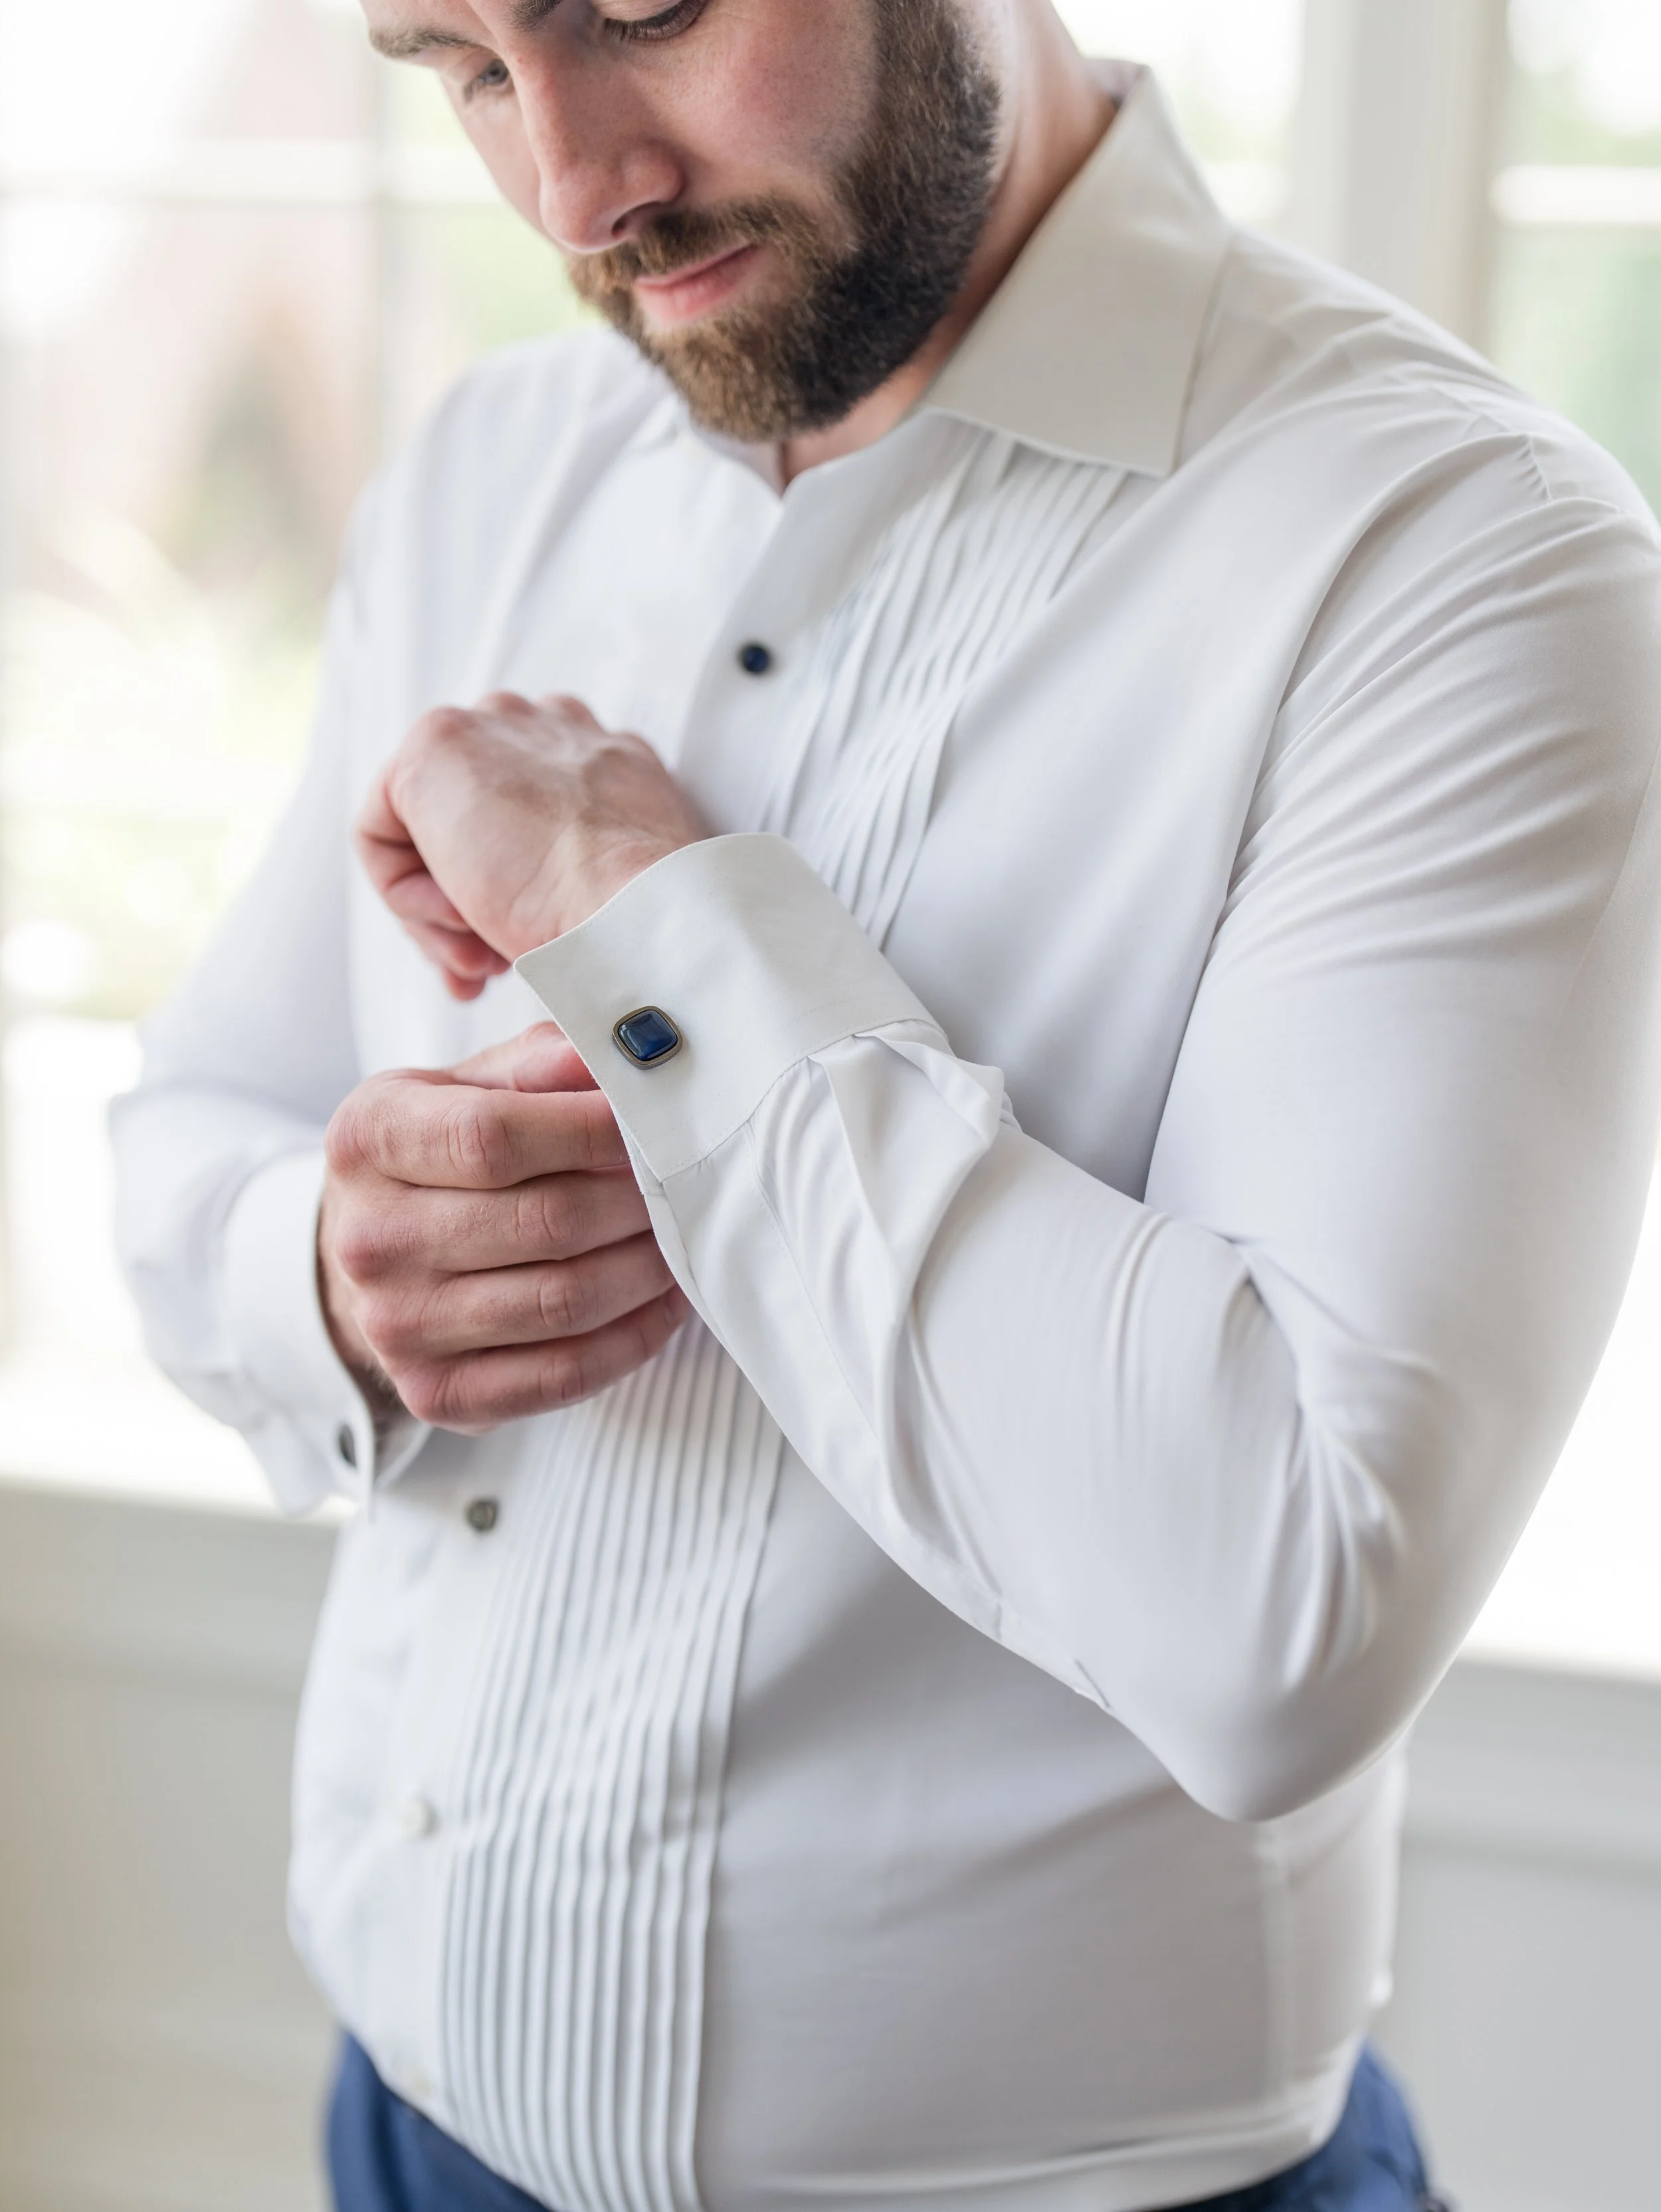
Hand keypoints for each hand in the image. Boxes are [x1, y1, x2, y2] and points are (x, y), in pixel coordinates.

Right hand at [319, 1024, 689, 1432]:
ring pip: (565, 1302)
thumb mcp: (466, 1086)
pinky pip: (565, 1374)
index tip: (652, 1119)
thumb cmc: (438, 1156)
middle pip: (544, 1222)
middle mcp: (369, 1239)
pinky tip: (663, 1299)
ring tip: (683, 1233)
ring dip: (649, 1268)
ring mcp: (397, 1327)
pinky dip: (635, 1337)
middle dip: (637, 1199)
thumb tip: (621, 1056)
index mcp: (369, 1139)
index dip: (592, 1130)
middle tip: (686, 1178)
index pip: (494, 1138)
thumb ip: (540, 1065)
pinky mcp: (437, 1393)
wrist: (372, 1253)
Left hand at [356, 691, 703, 999]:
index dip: (508, 893)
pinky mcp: (434, 747)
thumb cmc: (632, 924)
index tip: (511, 957)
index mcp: (606, 760)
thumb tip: (514, 921)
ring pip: (425, 834)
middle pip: (469, 822)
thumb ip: (572, 872)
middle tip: (487, 969)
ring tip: (480, 961)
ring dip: (441, 912)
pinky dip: (408, 896)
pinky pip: (381, 835)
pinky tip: (461, 916)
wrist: (637, 911)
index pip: (524, 817)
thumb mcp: (612, 891)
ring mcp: (491, 727)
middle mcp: (548, 727)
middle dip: (465, 906)